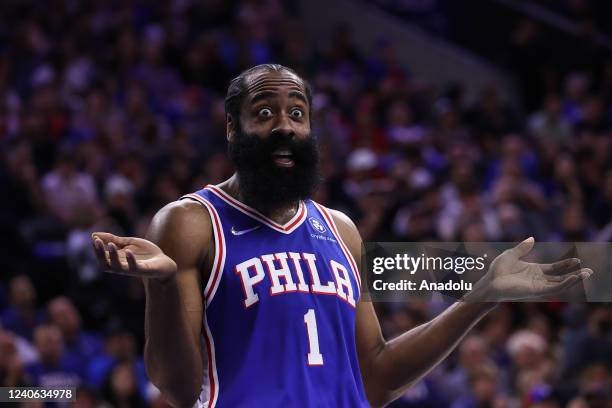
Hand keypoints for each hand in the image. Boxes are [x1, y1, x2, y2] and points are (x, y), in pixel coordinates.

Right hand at [91, 232, 176, 279]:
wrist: (164, 263)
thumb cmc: (145, 254)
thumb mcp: (129, 243)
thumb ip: (114, 239)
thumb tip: (94, 234)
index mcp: (117, 260)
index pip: (102, 257)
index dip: (97, 249)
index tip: (94, 238)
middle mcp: (122, 266)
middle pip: (105, 264)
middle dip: (99, 253)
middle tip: (97, 241)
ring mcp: (132, 269)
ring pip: (117, 267)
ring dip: (112, 256)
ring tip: (111, 245)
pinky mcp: (144, 270)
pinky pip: (135, 268)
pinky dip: (131, 260)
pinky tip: (128, 251)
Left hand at [468, 237, 592, 300]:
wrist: (490, 282)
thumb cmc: (497, 270)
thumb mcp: (511, 255)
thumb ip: (522, 248)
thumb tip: (532, 238)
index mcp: (535, 271)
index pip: (555, 268)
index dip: (566, 265)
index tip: (577, 260)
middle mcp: (539, 279)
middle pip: (561, 277)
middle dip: (575, 274)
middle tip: (589, 271)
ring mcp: (538, 286)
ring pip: (560, 284)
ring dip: (573, 280)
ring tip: (586, 274)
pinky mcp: (536, 291)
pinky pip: (554, 289)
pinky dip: (564, 284)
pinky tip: (572, 278)